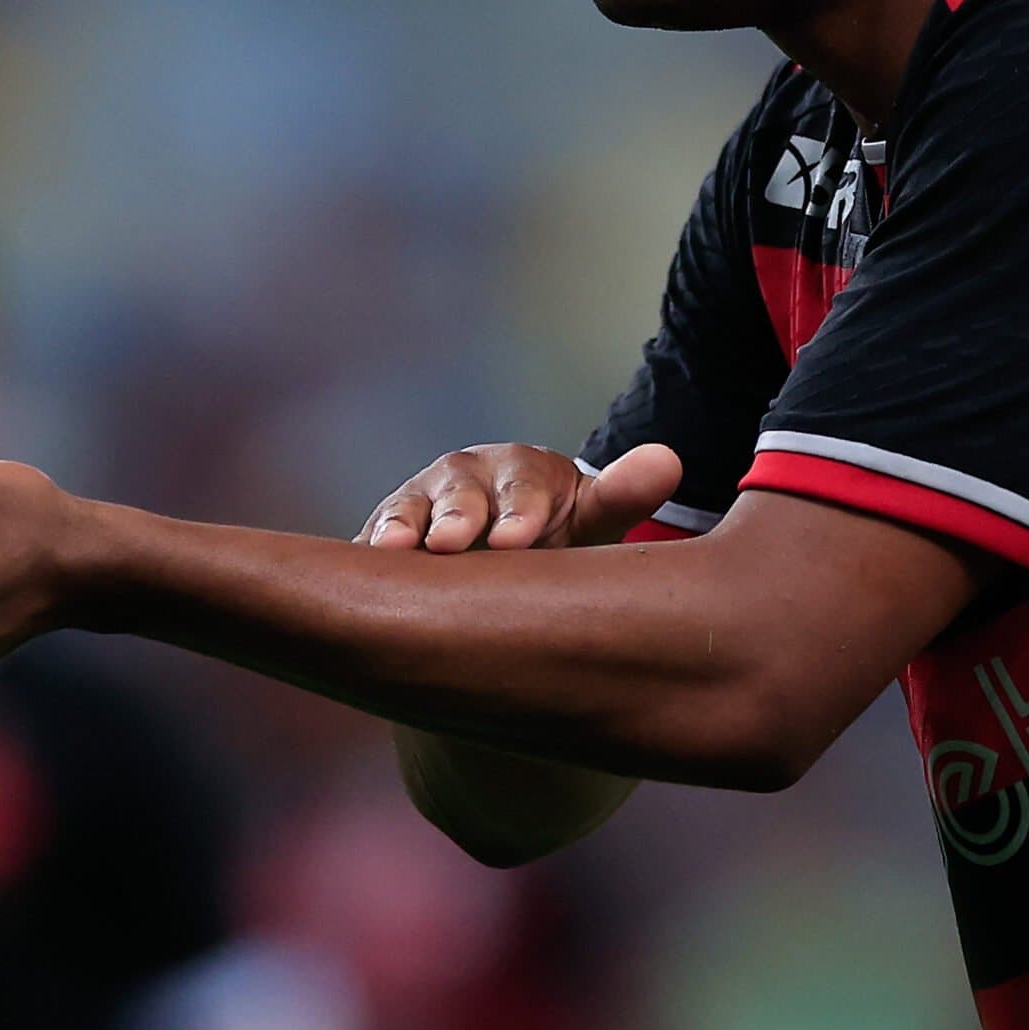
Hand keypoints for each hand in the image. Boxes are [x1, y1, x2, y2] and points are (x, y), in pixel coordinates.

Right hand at [354, 442, 680, 553]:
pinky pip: (370, 540)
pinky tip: (359, 568)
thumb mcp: (589, 522)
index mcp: (522, 473)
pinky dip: (364, 551)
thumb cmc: (555, 540)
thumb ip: (623, 495)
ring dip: (401, 528)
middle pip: (459, 493)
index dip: (521, 510)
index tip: (518, 538)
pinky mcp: (383, 537)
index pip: (523, 485)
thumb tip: (669, 460)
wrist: (503, 569)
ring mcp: (419, 507)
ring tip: (396, 549)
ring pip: (407, 512)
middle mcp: (466, 480)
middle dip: (457, 516)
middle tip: (454, 542)